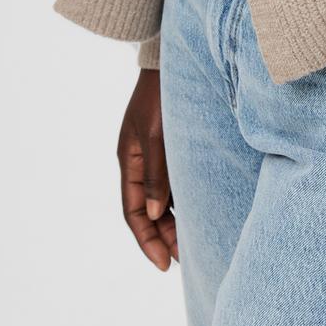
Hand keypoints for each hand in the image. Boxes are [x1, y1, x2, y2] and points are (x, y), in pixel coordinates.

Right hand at [117, 68, 177, 269]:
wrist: (169, 61)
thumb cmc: (161, 95)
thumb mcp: (156, 134)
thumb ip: (157, 173)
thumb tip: (157, 213)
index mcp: (129, 160)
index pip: (134, 211)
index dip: (147, 240)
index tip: (164, 264)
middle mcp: (139, 161)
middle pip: (148, 210)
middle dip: (162, 237)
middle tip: (184, 259)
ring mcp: (153, 155)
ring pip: (161, 199)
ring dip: (173, 222)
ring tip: (192, 244)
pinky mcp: (169, 147)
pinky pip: (173, 183)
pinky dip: (182, 201)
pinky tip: (197, 211)